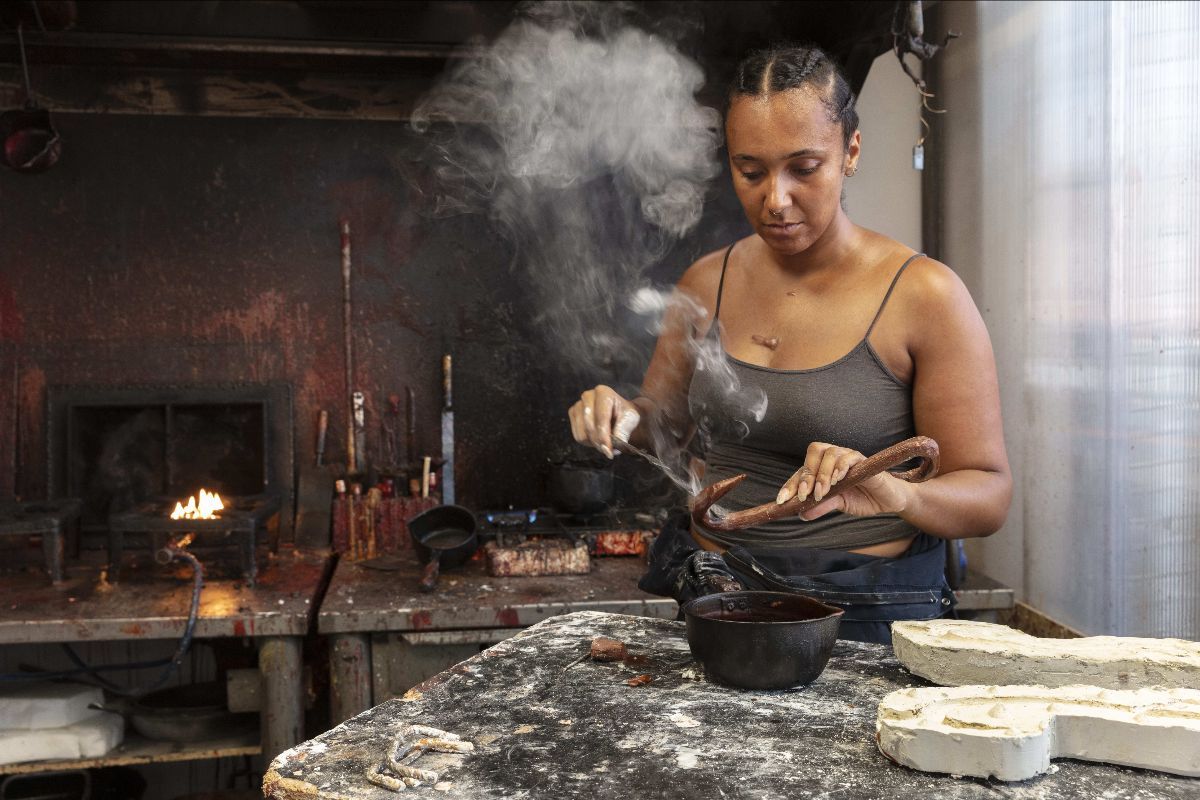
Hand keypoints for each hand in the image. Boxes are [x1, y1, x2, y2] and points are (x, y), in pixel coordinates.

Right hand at [567, 386, 641, 458]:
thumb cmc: (625, 414)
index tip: (609, 451)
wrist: (619, 414)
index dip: (604, 437)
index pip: (601, 418)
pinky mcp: (572, 413)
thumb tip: (610, 448)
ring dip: (594, 443)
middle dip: (600, 442)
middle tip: (610, 449)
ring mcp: (578, 405)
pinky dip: (588, 442)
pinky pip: (577, 436)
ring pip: (582, 434)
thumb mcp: (630, 420)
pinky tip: (597, 437)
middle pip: (590, 427)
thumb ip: (621, 432)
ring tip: (605, 441)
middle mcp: (588, 396)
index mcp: (603, 393)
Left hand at [776, 442, 911, 518]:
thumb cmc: (862, 498)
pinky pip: (849, 457)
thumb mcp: (838, 504)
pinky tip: (837, 480)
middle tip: (803, 495)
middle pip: (813, 453)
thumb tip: (801, 515)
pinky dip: (840, 467)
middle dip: (805, 475)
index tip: (782, 500)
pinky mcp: (863, 461)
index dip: (791, 484)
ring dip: (822, 474)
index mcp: (824, 467)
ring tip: (822, 492)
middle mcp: (834, 458)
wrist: (888, 500)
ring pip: (829, 453)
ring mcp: (848, 457)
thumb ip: (821, 506)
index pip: (803, 471)